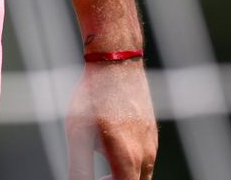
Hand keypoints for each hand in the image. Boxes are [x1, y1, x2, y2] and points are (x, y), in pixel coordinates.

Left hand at [65, 60, 156, 179]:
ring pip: (142, 171)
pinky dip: (129, 157)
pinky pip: (145, 155)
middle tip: (98, 173)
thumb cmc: (94, 97)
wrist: (116, 63)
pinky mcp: (151, 131)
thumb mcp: (78, 133)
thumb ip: (79, 166)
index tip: (95, 177)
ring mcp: (152, 142)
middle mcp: (146, 154)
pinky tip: (111, 137)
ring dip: (123, 171)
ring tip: (101, 150)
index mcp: (128, 160)